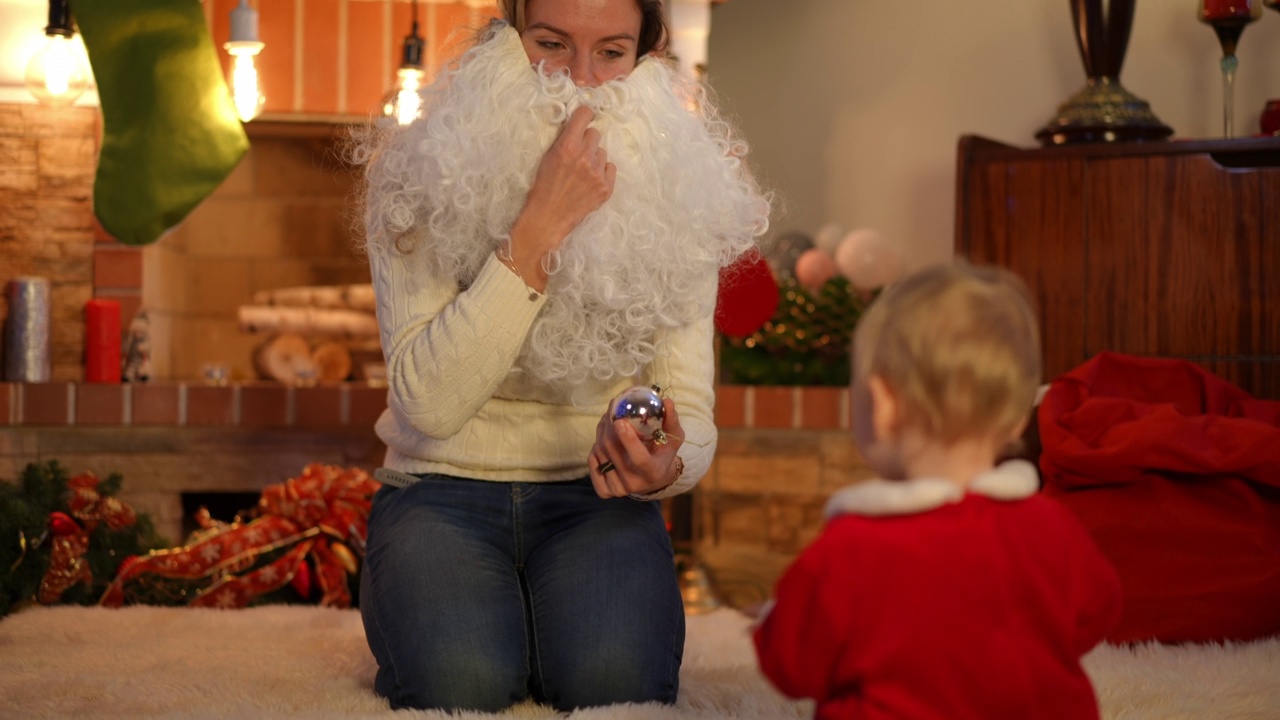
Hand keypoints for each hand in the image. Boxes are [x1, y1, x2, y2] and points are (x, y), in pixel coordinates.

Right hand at [506, 106, 615, 287]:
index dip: (584, 115)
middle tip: (578, 154)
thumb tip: (576, 125)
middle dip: (587, 141)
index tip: (584, 118)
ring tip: (582, 172)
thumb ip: (563, 140)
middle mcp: (585, 157)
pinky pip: (610, 168)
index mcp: (568, 146)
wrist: (548, 217)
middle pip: (595, 134)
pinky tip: (590, 181)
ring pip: (602, 152)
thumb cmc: (543, 187)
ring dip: (594, 158)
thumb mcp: (547, 157)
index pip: (585, 115)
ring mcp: (597, 173)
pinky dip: (602, 172)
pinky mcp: (605, 188)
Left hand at [589, 397, 683, 498]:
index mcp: (653, 472)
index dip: (628, 440)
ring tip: (609, 421)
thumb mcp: (673, 438)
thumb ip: (671, 420)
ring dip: (601, 432)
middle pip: (614, 451)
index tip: (620, 421)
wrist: (653, 479)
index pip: (639, 458)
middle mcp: (635, 483)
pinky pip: (592, 461)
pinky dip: (595, 447)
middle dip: (609, 426)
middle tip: (612, 410)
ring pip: (600, 452)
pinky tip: (603, 440)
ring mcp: (618, 489)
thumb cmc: (663, 454)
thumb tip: (666, 401)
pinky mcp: (605, 490)